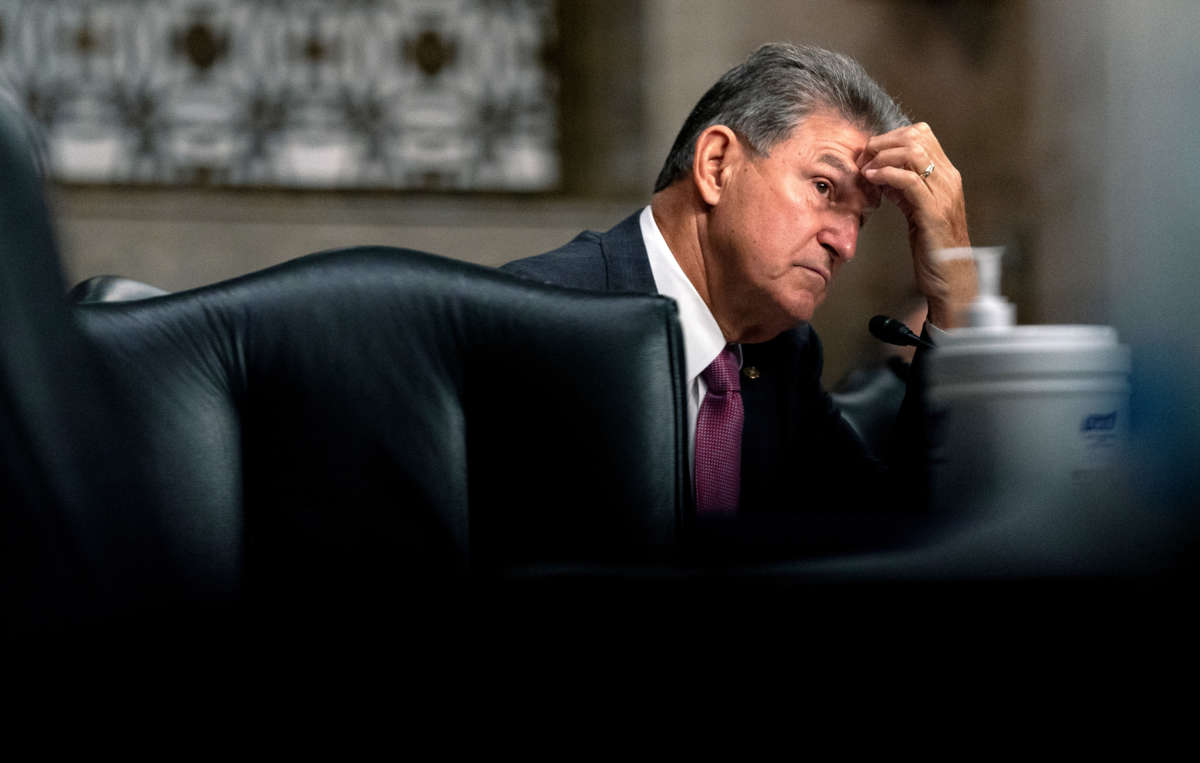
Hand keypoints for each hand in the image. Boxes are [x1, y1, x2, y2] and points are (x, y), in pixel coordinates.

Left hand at [858, 122, 973, 326]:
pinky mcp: (934, 211)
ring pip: (914, 152)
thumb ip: (904, 189)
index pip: (922, 134)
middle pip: (917, 136)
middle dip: (884, 142)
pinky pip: (909, 180)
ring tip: (866, 168)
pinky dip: (886, 174)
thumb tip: (881, 172)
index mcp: (946, 175)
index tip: (871, 153)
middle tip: (864, 158)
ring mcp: (944, 193)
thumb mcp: (917, 209)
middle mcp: (949, 178)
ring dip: (883, 156)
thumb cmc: (933, 246)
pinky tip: (872, 179)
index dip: (892, 137)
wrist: (952, 277)